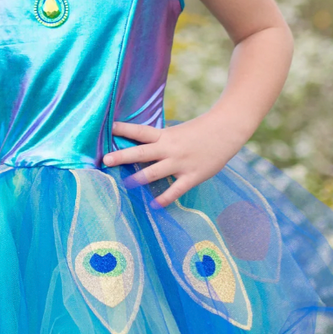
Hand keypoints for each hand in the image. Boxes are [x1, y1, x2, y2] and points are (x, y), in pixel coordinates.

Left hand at [102, 114, 242, 206]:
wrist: (227, 131)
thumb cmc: (200, 131)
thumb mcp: (178, 132)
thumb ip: (162, 142)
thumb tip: (142, 151)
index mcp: (165, 136)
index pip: (141, 131)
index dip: (125, 129)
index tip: (109, 128)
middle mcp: (169, 149)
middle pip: (142, 152)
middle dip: (123, 156)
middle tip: (105, 160)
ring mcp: (180, 163)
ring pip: (154, 172)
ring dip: (138, 179)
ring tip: (125, 184)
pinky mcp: (192, 176)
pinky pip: (175, 190)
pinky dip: (164, 198)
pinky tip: (154, 205)